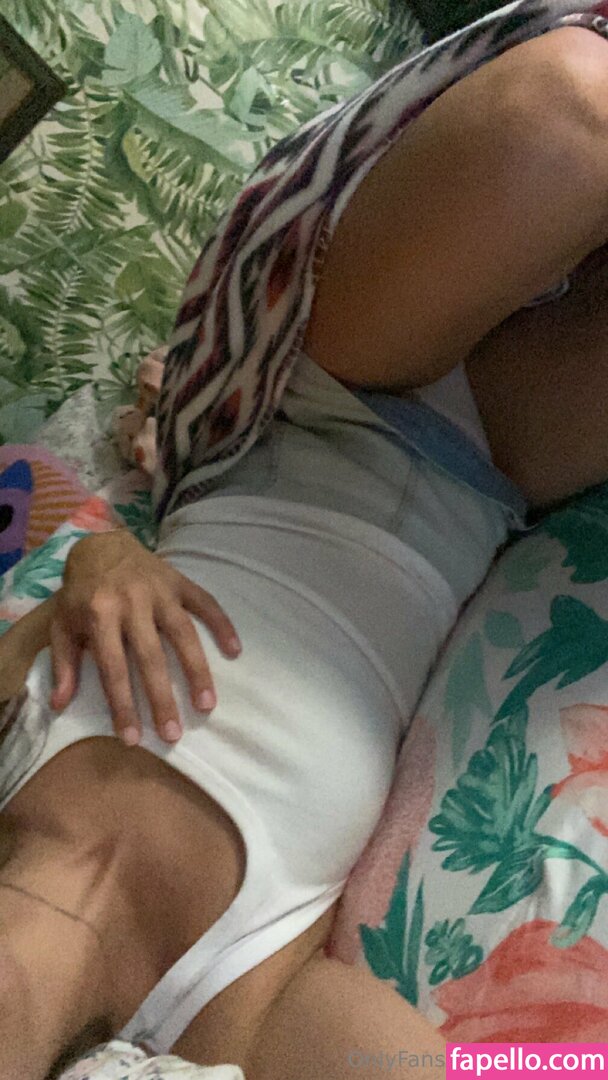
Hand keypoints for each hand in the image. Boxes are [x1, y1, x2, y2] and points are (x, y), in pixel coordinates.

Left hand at [49, 530, 240, 744]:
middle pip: (150, 657)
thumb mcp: (62, 625)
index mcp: (99, 614)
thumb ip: (64, 664)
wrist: (101, 546)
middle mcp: (131, 602)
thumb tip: (59, 705)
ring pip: (183, 634)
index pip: (113, 667)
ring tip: (207, 704)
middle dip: (162, 698)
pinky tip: (235, 650)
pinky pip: (205, 603)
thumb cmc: (81, 594)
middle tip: (173, 734)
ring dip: (197, 670)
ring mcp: (159, 591)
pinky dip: (222, 624)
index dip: (122, 704)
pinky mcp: (179, 581)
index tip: (133, 738)